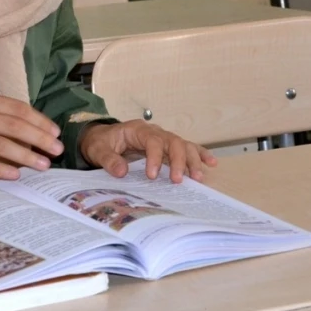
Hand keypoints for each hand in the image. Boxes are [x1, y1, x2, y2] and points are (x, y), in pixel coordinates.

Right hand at [0, 90, 62, 180]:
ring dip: (26, 156)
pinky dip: (0, 169)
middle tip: (57, 151)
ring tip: (43, 166)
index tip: (55, 133)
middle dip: (40, 139)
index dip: (39, 121)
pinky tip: (15, 175)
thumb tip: (30, 129)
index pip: (17, 108)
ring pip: (2, 145)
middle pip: (14, 126)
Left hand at [79, 120, 217, 183]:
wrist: (103, 138)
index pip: (152, 141)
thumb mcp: (98, 149)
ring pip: (183, 145)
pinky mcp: (168, 147)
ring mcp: (163, 138)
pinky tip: (212, 163)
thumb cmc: (101, 142)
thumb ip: (109, 159)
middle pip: (173, 142)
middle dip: (178, 161)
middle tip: (179, 180)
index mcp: (137, 130)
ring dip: (192, 160)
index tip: (152, 176)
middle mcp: (154, 132)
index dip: (154, 157)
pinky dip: (200, 154)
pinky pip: (187, 148)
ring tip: (199, 178)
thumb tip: (122, 172)